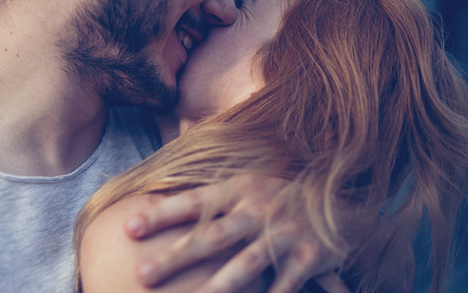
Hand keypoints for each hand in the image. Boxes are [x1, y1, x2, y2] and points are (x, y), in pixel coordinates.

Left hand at [123, 175, 343, 292]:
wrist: (339, 204)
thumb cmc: (279, 197)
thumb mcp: (246, 185)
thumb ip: (211, 196)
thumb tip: (162, 193)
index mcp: (239, 189)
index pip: (192, 201)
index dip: (160, 214)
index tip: (128, 228)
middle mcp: (258, 209)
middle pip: (211, 236)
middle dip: (175, 257)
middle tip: (143, 274)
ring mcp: (284, 232)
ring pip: (247, 263)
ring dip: (219, 286)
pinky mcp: (310, 255)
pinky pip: (286, 283)